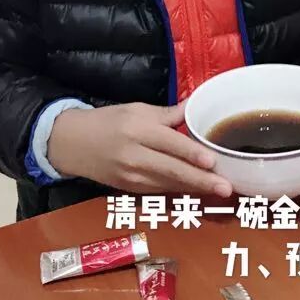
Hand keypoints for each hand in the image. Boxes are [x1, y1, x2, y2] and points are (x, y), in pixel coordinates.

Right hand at [48, 100, 232, 196]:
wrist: (73, 144)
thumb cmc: (108, 121)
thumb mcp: (136, 109)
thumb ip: (167, 114)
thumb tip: (194, 106)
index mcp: (137, 129)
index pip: (169, 143)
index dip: (191, 154)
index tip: (213, 161)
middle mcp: (134, 156)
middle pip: (172, 170)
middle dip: (201, 180)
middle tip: (226, 188)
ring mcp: (131, 177)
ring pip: (169, 185)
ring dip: (195, 189)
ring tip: (218, 191)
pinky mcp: (130, 191)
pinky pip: (159, 191)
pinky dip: (179, 192)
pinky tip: (197, 192)